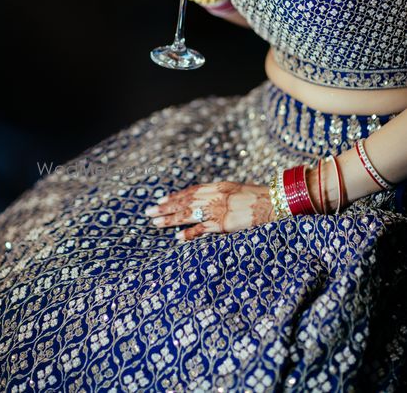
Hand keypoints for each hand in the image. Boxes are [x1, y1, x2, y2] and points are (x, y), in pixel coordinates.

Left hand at [144, 180, 276, 240]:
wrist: (276, 203)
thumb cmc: (260, 198)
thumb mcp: (238, 190)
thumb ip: (223, 194)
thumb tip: (211, 198)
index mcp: (219, 186)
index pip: (191, 191)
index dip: (176, 196)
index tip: (162, 200)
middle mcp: (215, 195)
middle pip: (185, 200)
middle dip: (166, 206)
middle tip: (149, 211)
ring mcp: (218, 209)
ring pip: (188, 213)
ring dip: (170, 218)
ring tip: (155, 223)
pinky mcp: (223, 223)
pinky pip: (202, 229)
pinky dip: (189, 234)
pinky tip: (178, 238)